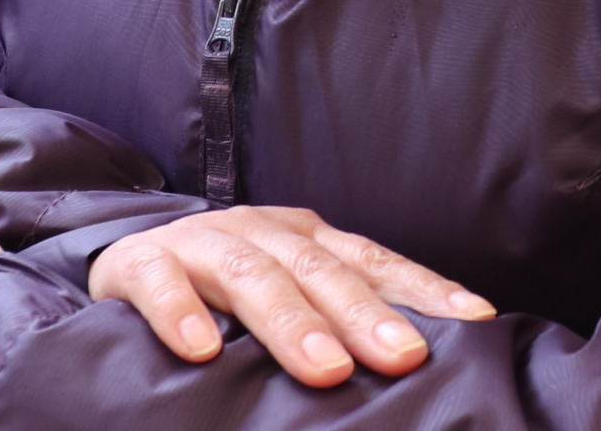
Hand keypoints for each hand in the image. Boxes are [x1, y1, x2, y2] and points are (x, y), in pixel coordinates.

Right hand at [87, 205, 495, 387]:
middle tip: (402, 358)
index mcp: (308, 238)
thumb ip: (339, 322)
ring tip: (324, 368)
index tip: (475, 322)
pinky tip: (202, 353)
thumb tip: (415, 366)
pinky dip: (181, 314)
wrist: (126, 267)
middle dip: (364, 315)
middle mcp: (262, 231)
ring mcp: (200, 243)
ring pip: (252, 274)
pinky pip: (161, 285)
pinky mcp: (139, 264)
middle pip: (321, 270)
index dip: (424, 290)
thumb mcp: (287, 300)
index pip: (375, 261)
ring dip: (291, 322)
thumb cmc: (221, 297)